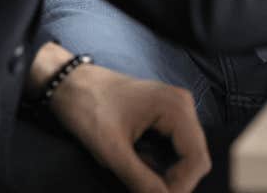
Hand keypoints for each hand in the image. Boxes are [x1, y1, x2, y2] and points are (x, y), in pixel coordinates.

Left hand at [40, 46, 209, 192]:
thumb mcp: (112, 151)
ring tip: (141, 182)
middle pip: (195, 157)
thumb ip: (141, 180)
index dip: (181, 188)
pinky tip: (140, 167)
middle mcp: (183, 105)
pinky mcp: (165, 114)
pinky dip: (161, 163)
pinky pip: (174, 146)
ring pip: (185, 154)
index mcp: (177, 108)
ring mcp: (175, 108)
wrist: (70, 84)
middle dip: (175, 182)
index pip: (197, 159)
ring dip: (168, 174)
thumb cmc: (88, 110)